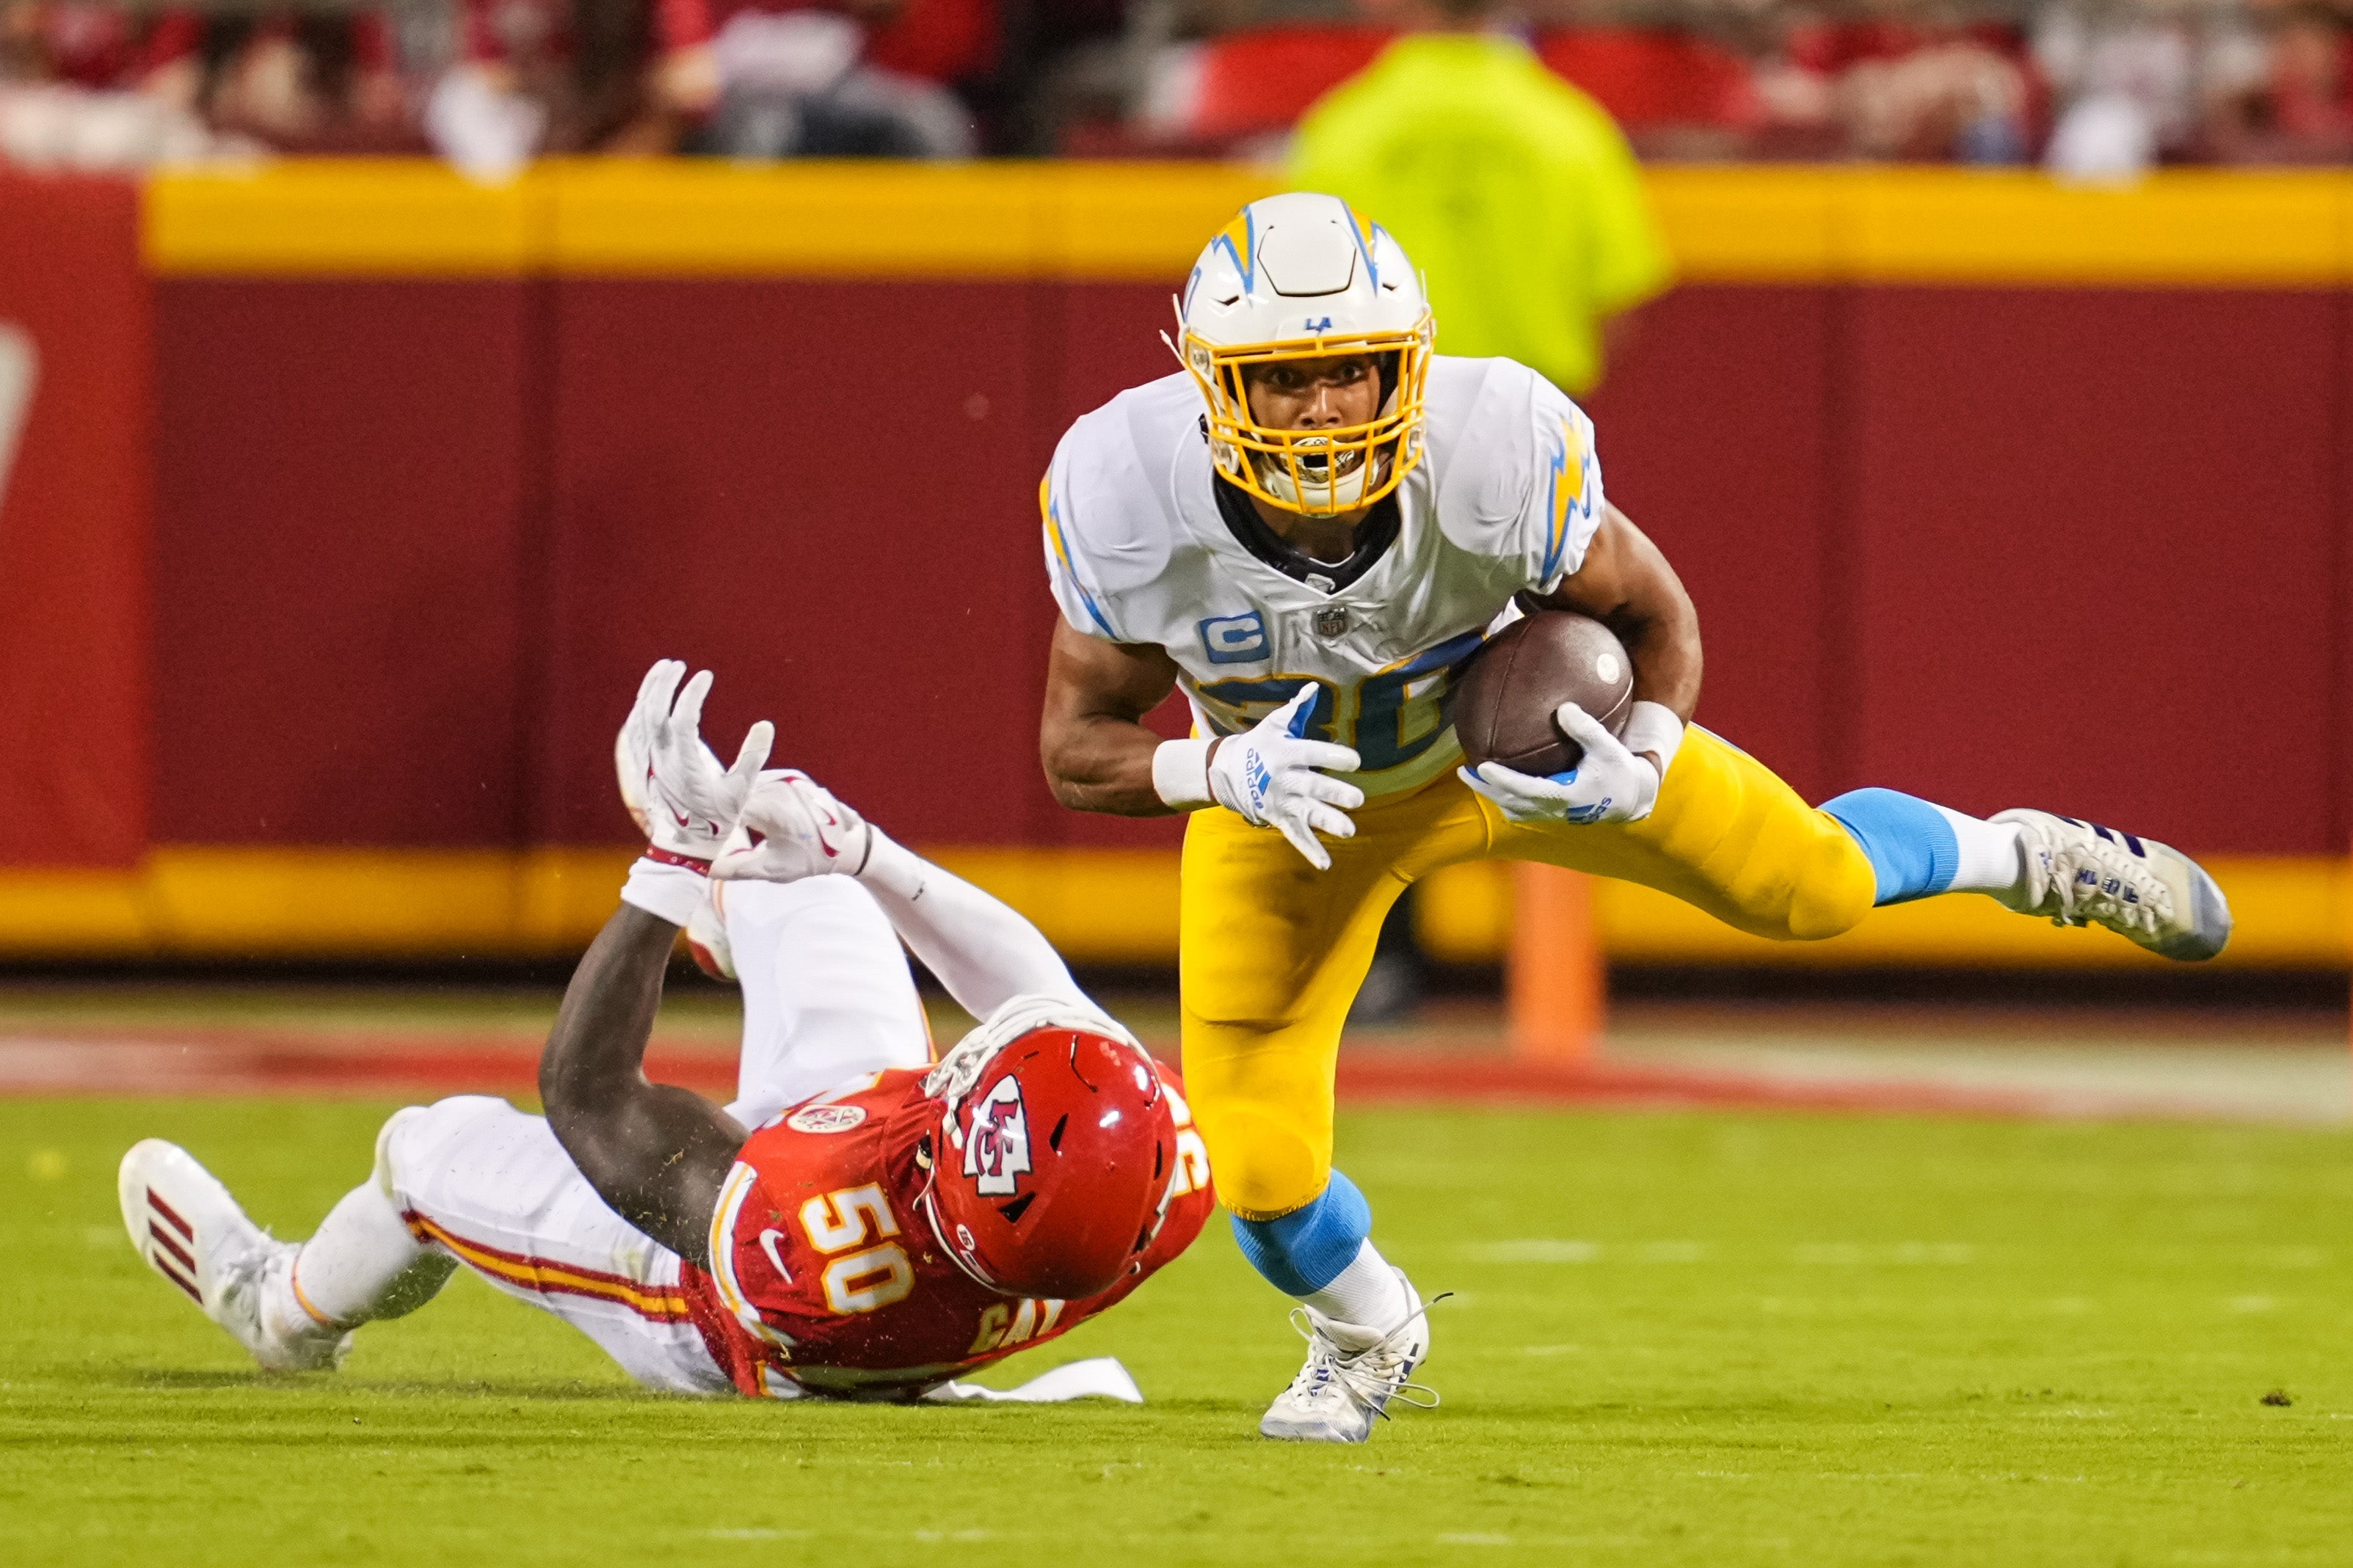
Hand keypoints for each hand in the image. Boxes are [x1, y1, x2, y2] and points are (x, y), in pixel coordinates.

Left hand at [615, 660, 772, 865]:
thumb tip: (765, 725)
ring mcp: (650, 762)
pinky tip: (651, 692)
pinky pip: (635, 729)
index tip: (705, 676)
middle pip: (654, 713)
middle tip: (678, 664)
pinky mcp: (644, 763)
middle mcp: (662, 762)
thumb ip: (753, 758)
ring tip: (665, 667)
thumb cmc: (718, 818)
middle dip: (664, 684)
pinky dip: (641, 706)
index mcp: (686, 767)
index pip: (682, 722)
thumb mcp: (742, 791)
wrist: (686, 842)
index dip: (691, 695)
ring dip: (651, 690)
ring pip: (641, 718)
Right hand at [712, 771, 873, 882]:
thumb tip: (707, 867)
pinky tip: (741, 812)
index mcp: (772, 805)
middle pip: (735, 792)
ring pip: (746, 785)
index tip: (696, 831)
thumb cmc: (814, 858)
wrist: (851, 843)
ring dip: (733, 801)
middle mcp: (778, 785)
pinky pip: (760, 782)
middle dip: (719, 809)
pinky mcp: (791, 776)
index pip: (728, 806)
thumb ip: (739, 868)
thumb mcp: (775, 869)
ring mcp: (786, 777)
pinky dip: (748, 794)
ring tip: (720, 822)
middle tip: (702, 828)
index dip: (710, 819)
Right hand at [1209, 687, 1363, 870]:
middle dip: (1335, 792)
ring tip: (1349, 831)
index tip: (1355, 761)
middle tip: (1358, 799)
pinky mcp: (1279, 818)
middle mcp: (1286, 778)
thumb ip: (1297, 709)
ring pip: (1308, 813)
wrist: (1225, 771)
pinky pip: (1296, 836)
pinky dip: (1310, 850)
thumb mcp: (1274, 724)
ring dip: (1328, 822)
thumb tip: (1314, 688)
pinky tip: (1326, 864)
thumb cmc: (1259, 743)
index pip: (1313, 752)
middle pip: (1313, 786)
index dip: (1334, 756)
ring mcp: (1283, 801)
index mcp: (1287, 752)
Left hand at [1459, 702, 1658, 825]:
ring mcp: (1550, 816)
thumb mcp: (1607, 748)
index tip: (1484, 765)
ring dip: (1491, 794)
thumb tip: (1563, 707)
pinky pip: (1520, 810)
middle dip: (1484, 788)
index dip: (1503, 780)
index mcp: (1564, 796)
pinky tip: (1496, 783)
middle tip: (1463, 771)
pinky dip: (1504, 798)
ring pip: (1512, 809)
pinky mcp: (1551, 815)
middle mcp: (1553, 810)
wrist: (1631, 799)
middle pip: (1509, 802)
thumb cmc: (1618, 770)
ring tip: (1473, 776)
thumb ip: (1586, 729)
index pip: (1525, 789)